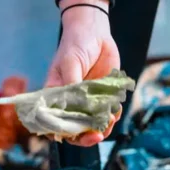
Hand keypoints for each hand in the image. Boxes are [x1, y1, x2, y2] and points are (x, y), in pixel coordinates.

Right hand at [45, 0, 120, 146]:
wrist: (94, 33)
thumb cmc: (74, 46)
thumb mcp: (69, 64)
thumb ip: (72, 86)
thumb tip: (76, 108)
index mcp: (55, 99)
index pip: (54, 123)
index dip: (61, 134)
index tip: (73, 136)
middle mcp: (70, 104)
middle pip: (75, 130)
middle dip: (85, 137)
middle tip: (96, 136)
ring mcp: (87, 102)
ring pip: (93, 125)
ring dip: (102, 128)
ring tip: (109, 121)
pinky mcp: (103, 98)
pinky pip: (107, 114)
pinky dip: (112, 116)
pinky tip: (115, 110)